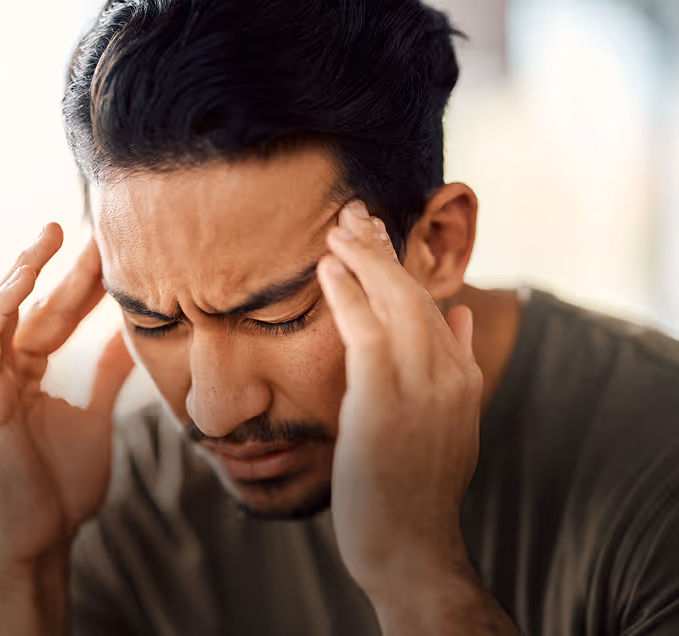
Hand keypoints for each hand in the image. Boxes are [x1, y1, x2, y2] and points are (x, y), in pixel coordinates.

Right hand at [0, 223, 133, 571]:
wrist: (40, 535)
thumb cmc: (62, 485)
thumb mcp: (95, 415)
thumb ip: (105, 376)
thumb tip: (133, 341)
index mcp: (28, 373)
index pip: (56, 315)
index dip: (83, 282)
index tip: (114, 250)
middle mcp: (3, 370)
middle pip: (35, 305)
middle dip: (63, 267)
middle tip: (95, 227)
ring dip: (23, 269)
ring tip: (53, 233)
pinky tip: (24, 276)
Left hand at [317, 202, 481, 598]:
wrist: (411, 546)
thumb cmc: (415, 487)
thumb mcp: (448, 422)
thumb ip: (457, 364)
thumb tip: (461, 315)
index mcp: (462, 377)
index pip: (431, 304)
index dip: (402, 265)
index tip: (378, 235)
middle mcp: (448, 374)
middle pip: (415, 292)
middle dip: (383, 248)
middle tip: (354, 211)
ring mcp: (422, 387)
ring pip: (395, 301)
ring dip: (365, 258)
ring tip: (338, 225)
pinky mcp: (386, 401)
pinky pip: (366, 332)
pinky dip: (348, 294)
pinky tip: (328, 268)